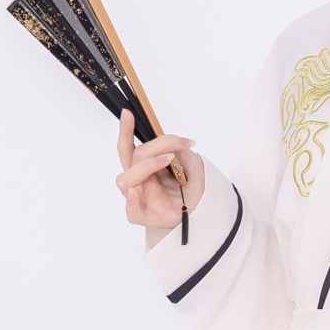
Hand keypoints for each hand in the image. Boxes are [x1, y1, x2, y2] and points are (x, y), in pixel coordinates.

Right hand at [117, 109, 204, 227]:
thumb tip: (170, 142)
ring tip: (169, 160)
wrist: (204, 209)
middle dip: (156, 145)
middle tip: (181, 144)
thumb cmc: (190, 186)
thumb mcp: (187, 160)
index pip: (129, 147)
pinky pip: (131, 212)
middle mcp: (140, 180)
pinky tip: (137, 192)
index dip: (125, 130)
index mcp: (145, 166)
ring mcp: (141, 197)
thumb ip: (175, 149)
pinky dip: (131, 202)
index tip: (128, 113)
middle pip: (132, 158)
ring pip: (127, 180)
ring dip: (147, 165)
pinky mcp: (146, 216)